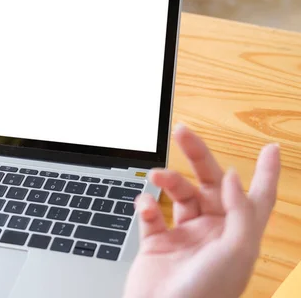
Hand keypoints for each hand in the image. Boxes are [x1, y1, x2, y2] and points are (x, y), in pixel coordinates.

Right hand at [123, 124, 280, 297]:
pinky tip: (145, 206)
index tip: (271, 148)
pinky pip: (152, 215)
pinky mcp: (158, 243)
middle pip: (210, 184)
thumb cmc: (206, 293)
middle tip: (182, 132)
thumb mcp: (236, 251)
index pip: (257, 197)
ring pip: (179, 194)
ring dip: (168, 180)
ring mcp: (185, 236)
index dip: (266, 172)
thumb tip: (235, 176)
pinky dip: (147, 206)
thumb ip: (239, 210)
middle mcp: (213, 231)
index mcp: (238, 234)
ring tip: (157, 176)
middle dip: (197, 156)